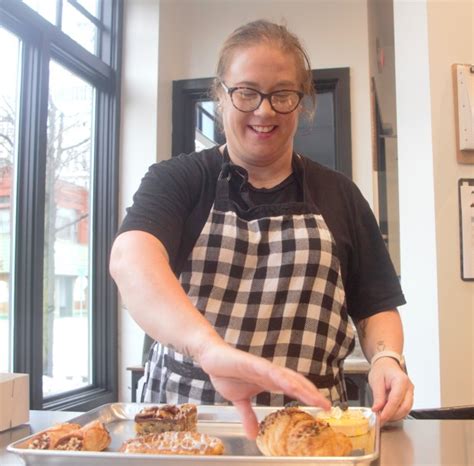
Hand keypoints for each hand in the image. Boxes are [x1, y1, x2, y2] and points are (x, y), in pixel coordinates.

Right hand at [198, 341, 330, 438]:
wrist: (210, 357)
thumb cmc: (226, 373)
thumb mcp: (239, 401)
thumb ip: (248, 416)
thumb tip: (253, 435)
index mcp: (269, 381)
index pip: (294, 388)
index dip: (309, 397)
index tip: (323, 408)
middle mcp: (269, 373)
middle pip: (296, 382)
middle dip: (312, 394)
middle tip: (327, 406)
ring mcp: (261, 367)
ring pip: (285, 377)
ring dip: (301, 387)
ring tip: (314, 398)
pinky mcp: (250, 362)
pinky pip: (267, 370)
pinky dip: (279, 376)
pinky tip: (288, 383)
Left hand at [368, 357, 413, 423]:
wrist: (386, 365)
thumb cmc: (382, 370)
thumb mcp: (376, 380)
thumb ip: (377, 396)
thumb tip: (377, 409)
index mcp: (401, 380)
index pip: (396, 399)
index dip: (388, 411)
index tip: (381, 418)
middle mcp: (409, 387)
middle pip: (404, 407)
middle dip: (392, 415)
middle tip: (380, 419)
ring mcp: (410, 393)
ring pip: (406, 410)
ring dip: (394, 415)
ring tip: (382, 415)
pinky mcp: (409, 398)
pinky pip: (404, 408)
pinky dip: (396, 413)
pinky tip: (387, 412)